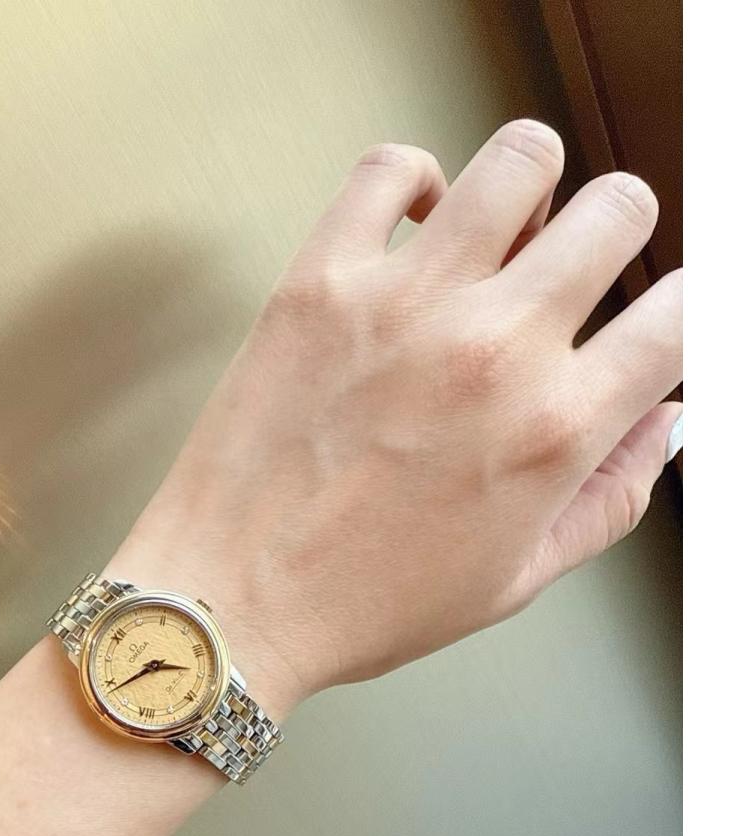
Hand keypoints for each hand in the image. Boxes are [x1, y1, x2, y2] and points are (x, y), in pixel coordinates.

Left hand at [111, 121, 681, 713]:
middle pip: (617, 210)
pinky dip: (415, 181)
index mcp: (553, 428)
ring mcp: (405, 304)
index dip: (676, 312)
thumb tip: (665, 422)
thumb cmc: (362, 603)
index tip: (647, 323)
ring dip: (530, 186)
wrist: (231, 601)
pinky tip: (417, 227)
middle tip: (576, 270)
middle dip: (614, 236)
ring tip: (503, 233)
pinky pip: (390, 168)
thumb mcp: (516, 579)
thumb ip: (610, 497)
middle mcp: (492, 349)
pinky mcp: (322, 281)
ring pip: (521, 158)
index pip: (677, 313)